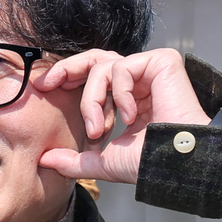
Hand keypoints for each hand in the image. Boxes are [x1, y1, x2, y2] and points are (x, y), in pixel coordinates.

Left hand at [34, 47, 209, 184]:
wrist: (176, 162)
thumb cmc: (150, 162)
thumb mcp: (103, 161)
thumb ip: (75, 160)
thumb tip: (45, 160)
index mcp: (127, 98)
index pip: (93, 77)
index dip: (68, 78)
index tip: (45, 87)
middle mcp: (139, 81)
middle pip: (95, 59)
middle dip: (67, 69)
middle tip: (48, 83)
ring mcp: (151, 70)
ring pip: (103, 67)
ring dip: (92, 101)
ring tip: (100, 129)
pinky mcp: (162, 61)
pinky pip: (122, 68)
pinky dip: (119, 94)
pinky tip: (130, 116)